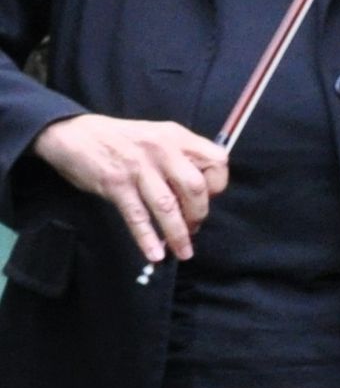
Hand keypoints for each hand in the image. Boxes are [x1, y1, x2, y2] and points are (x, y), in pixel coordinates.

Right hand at [31, 113, 229, 265]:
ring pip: (167, 206)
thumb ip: (180, 159)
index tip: (208, 199)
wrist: (73, 134)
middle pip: (195, 187)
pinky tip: (154, 253)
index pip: (217, 161)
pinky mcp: (115, 184)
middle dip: (198, 214)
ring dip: (177, 234)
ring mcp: (137, 167)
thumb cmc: (122, 140)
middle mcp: (162, 150)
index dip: (218, 185)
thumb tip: (199, 196)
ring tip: (183, 252)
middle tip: (194, 228)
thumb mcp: (158, 137)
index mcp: (177, 136)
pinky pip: (137, 216)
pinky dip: (146, 238)